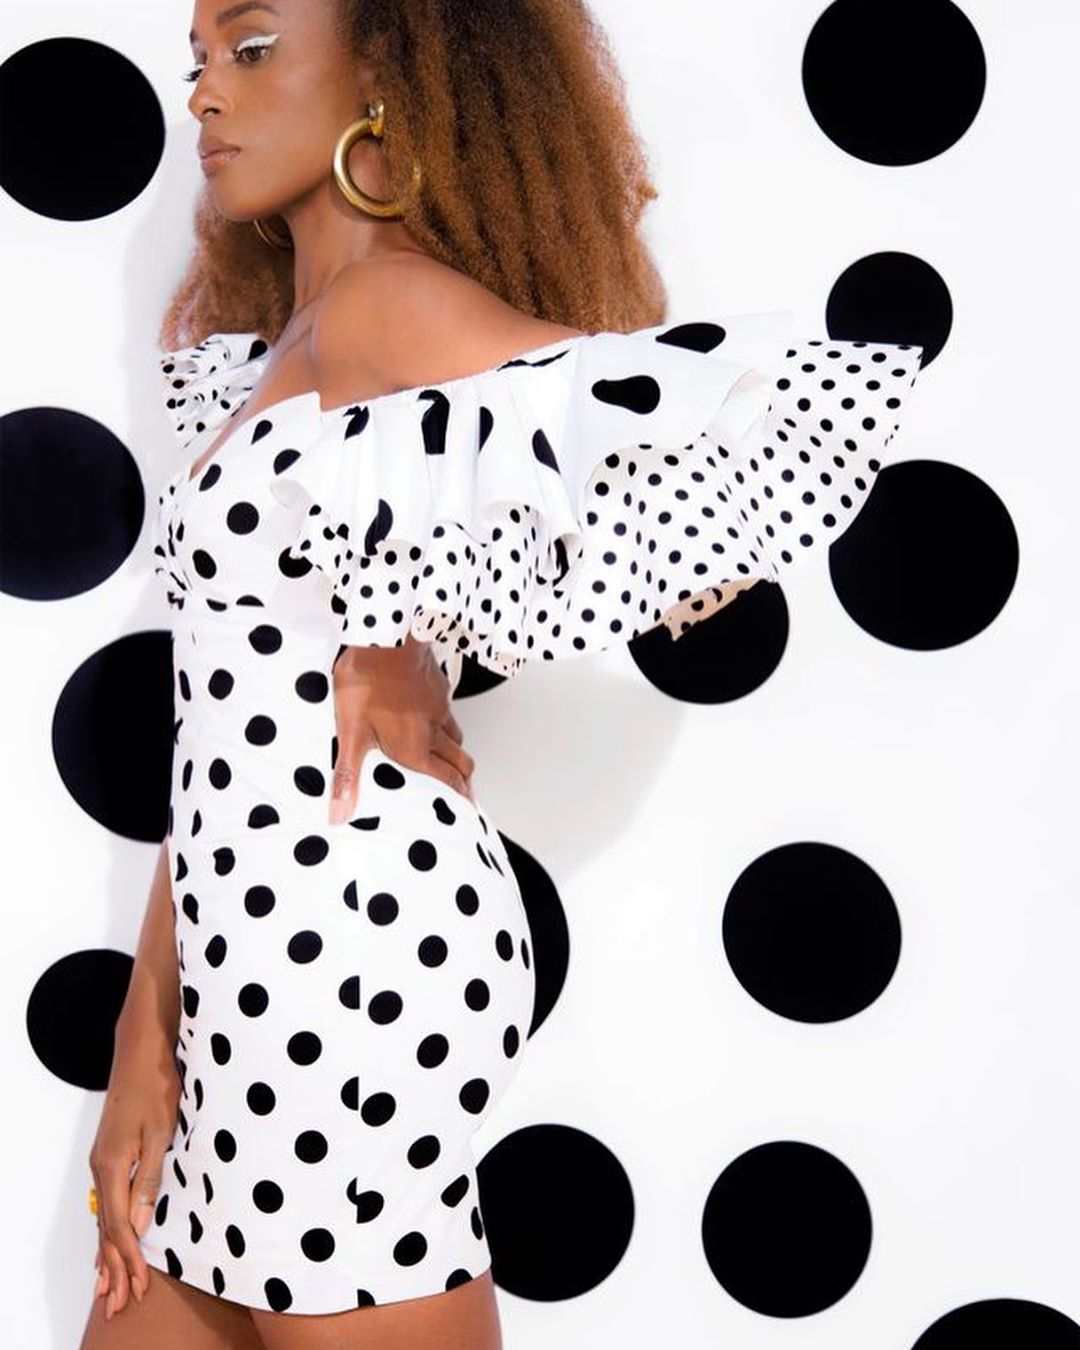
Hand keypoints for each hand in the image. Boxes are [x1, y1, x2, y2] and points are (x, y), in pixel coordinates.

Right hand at [89, 1032, 180, 1319]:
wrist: (141, 1053)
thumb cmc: (156, 1087)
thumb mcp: (160, 1133)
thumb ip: (150, 1179)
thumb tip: (140, 1222)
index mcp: (114, 1166)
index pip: (120, 1225)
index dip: (130, 1259)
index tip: (139, 1286)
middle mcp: (102, 1169)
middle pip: (107, 1230)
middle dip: (114, 1268)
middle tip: (119, 1304)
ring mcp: (104, 1163)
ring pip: (105, 1219)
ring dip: (110, 1255)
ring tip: (109, 1288)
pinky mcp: (111, 1156)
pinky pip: (108, 1203)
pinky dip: (109, 1231)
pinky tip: (110, 1245)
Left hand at [329, 635, 475, 823]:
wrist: (385, 638)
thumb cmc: (367, 682)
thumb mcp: (350, 732)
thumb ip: (348, 774)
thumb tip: (340, 813)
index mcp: (415, 748)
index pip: (447, 778)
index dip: (460, 795)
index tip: (469, 805)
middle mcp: (433, 730)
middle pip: (461, 759)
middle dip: (465, 776)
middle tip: (466, 788)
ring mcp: (438, 706)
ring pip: (457, 734)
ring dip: (456, 748)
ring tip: (449, 755)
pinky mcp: (437, 685)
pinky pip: (448, 709)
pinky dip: (445, 720)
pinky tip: (431, 715)